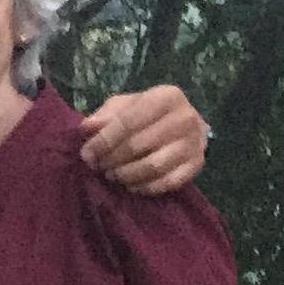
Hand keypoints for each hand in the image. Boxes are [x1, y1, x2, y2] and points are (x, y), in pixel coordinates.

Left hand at [81, 87, 207, 193]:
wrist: (182, 124)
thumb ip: (105, 115)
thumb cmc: (145, 114)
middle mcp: (185, 117)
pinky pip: (167, 183)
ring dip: (125, 175)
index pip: (128, 122)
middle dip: (111, 159)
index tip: (87, 154)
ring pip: (153, 166)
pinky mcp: (197, 165)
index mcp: (166, 96)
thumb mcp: (124, 106)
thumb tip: (87, 128)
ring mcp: (194, 143)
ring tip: (112, 175)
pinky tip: (131, 185)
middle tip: (98, 166)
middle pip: (138, 145)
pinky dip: (144, 187)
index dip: (103, 141)